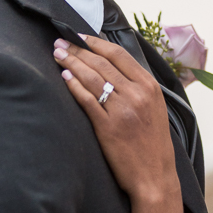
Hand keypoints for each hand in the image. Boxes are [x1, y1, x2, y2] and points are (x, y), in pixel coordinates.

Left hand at [53, 36, 179, 201]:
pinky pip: (87, 100)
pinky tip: (64, 76)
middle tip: (60, 42)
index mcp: (150, 87)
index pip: (119, 55)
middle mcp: (137, 94)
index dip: (96, 43)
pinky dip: (74, 85)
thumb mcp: (155, 108)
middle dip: (77, 49)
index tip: (81, 36)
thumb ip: (139, 87)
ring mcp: (122, 110)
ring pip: (92, 77)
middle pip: (102, 63)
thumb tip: (114, 67)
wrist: (154, 176)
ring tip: (57, 54)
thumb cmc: (154, 144)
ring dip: (71, 62)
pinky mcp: (107, 127)